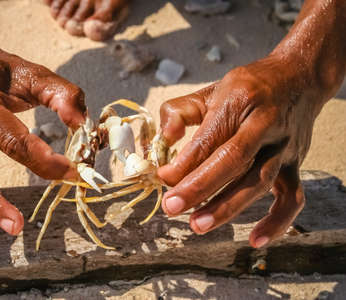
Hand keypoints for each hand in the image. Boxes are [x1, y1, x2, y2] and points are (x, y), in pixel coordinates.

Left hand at [157, 57, 326, 247]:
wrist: (299, 78)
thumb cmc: (249, 88)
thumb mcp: (211, 90)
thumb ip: (180, 111)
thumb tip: (164, 139)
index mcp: (240, 101)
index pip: (209, 138)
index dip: (184, 162)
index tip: (163, 177)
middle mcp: (264, 125)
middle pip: (232, 160)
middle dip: (199, 187)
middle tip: (172, 207)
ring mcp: (282, 148)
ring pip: (257, 182)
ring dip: (227, 207)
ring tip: (197, 224)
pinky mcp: (295, 165)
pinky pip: (291, 198)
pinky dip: (277, 222)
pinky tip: (255, 239)